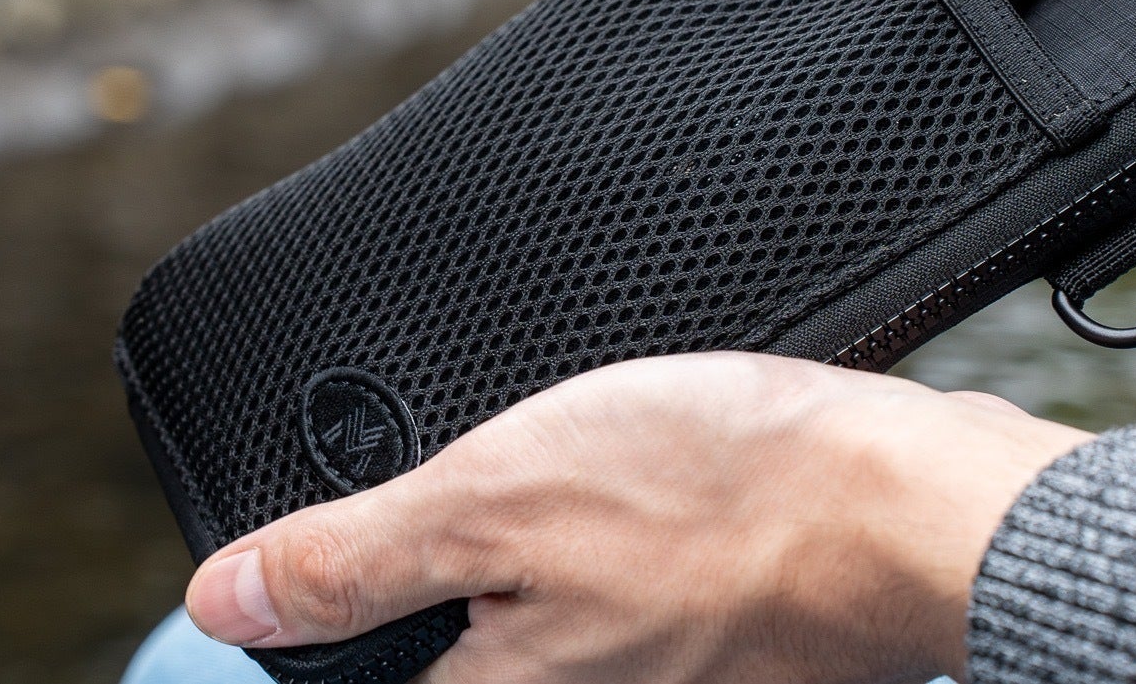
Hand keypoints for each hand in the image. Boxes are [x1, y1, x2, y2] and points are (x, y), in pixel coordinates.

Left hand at [183, 353, 1090, 683]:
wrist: (910, 505)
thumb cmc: (722, 497)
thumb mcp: (497, 500)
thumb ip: (355, 560)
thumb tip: (225, 599)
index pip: (356, 680)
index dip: (321, 619)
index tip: (338, 558)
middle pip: (443, 652)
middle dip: (423, 576)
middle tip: (461, 493)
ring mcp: (641, 681)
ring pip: (521, 624)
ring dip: (510, 554)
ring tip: (555, 473)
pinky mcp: (695, 645)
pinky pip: (599, 605)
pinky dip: (586, 547)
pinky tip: (621, 478)